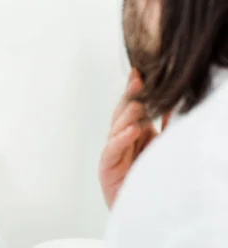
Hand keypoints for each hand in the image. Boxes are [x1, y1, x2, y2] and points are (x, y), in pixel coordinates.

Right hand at [98, 68, 169, 208]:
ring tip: (137, 103)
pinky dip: (122, 139)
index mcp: (133, 132)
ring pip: (116, 128)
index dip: (133, 89)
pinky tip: (132, 130)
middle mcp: (120, 139)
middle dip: (129, 95)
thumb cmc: (149, 179)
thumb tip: (175, 103)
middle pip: (122, 112)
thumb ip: (166, 126)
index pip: (131, 105)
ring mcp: (111, 152)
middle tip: (137, 79)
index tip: (139, 71)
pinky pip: (113, 149)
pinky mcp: (107, 167)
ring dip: (127, 115)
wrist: (141, 211)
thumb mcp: (161, 147)